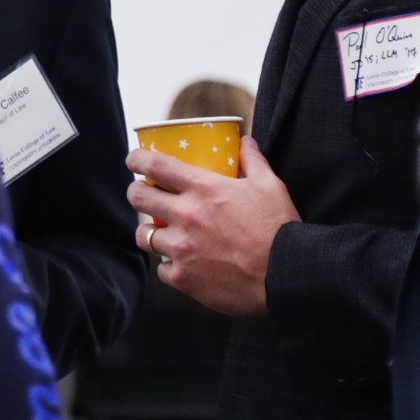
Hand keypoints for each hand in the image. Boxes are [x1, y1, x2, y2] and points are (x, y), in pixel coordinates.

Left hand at [126, 136, 296, 317]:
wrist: (285, 275)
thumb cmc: (278, 228)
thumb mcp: (270, 185)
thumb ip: (253, 160)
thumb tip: (244, 142)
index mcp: (203, 189)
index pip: (155, 165)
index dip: (137, 159)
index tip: (134, 160)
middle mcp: (186, 216)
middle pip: (138, 197)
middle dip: (137, 192)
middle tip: (144, 194)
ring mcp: (181, 249)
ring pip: (144, 235)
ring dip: (150, 231)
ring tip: (160, 231)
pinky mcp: (183, 277)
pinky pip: (161, 269)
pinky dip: (169, 265)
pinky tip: (181, 262)